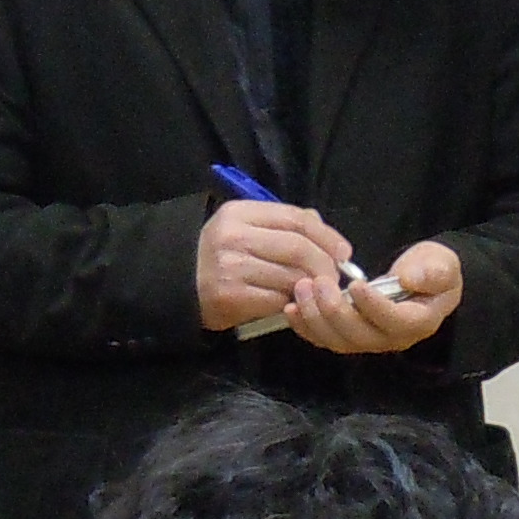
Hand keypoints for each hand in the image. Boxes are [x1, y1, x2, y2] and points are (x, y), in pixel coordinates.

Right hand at [196, 198, 354, 332]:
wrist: (174, 285)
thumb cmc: (217, 256)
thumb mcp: (243, 228)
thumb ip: (280, 225)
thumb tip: (326, 234)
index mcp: (240, 213)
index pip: (296, 219)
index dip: (327, 235)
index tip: (344, 252)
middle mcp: (234, 236)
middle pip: (298, 247)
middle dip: (325, 265)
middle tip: (334, 279)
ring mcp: (231, 267)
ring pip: (291, 276)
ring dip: (311, 287)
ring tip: (315, 292)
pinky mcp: (230, 296)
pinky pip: (277, 300)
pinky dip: (292, 304)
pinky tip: (293, 305)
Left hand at [287, 237, 460, 354]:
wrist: (422, 279)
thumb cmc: (432, 270)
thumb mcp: (442, 264)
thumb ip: (432, 272)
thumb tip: (411, 279)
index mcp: (417, 322)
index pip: (393, 321)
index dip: (373, 306)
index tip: (355, 283)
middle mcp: (391, 339)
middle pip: (359, 336)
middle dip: (335, 311)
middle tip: (318, 282)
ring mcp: (368, 341)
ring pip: (338, 341)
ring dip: (315, 318)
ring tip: (302, 288)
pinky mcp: (349, 336)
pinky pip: (325, 339)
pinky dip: (306, 326)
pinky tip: (291, 307)